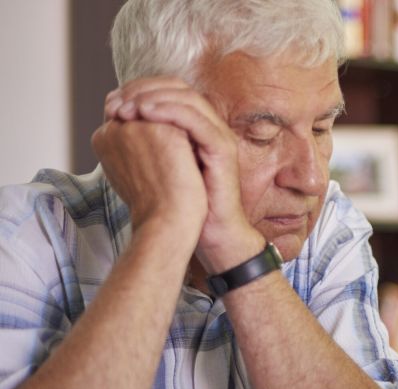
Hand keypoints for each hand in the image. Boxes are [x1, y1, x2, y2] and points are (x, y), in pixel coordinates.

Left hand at [104, 78, 261, 271]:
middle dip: (144, 89)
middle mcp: (211, 126)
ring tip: (128, 108)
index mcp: (197, 127)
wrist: (209, 231)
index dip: (140, 89)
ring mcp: (219, 136)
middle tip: (118, 101)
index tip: (113, 101)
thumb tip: (115, 122)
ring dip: (153, 97)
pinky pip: (195, 120)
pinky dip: (168, 111)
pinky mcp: (223, 149)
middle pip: (179, 88)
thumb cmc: (185, 204)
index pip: (170, 90)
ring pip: (187, 98)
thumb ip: (144, 141)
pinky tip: (145, 114)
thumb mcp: (158, 164)